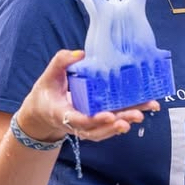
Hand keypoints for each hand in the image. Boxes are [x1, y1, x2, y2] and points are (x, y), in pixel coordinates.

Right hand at [15, 49, 159, 142]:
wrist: (43, 109)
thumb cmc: (47, 91)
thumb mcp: (49, 75)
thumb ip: (61, 62)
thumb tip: (80, 54)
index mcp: (63, 114)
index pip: (79, 120)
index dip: (95, 120)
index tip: (109, 116)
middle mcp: (76, 124)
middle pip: (98, 130)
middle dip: (116, 125)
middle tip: (134, 117)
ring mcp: (86, 125)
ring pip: (106, 130)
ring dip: (124, 122)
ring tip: (141, 115)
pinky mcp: (95, 122)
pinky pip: (110, 124)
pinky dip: (125, 118)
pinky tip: (140, 110)